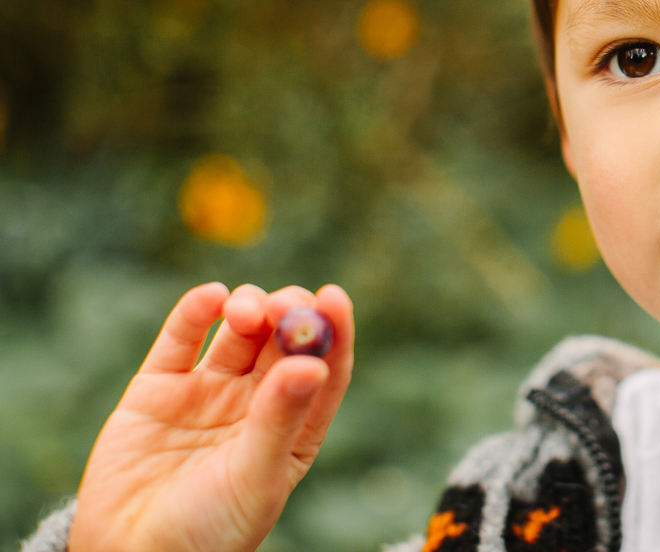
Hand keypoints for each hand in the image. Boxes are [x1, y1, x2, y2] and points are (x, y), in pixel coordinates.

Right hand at [69, 282, 354, 551]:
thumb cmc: (209, 531)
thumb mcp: (255, 477)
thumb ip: (281, 420)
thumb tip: (315, 364)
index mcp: (294, 426)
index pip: (324, 367)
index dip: (332, 330)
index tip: (333, 298)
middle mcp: (256, 401)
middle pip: (282, 338)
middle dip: (288, 312)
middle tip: (285, 305)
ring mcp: (208, 390)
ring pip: (238, 330)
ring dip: (248, 306)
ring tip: (246, 313)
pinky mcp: (159, 387)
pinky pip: (182, 338)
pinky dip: (196, 310)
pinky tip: (211, 297)